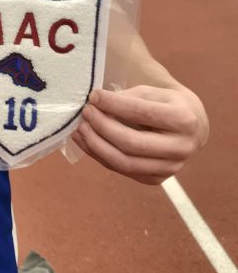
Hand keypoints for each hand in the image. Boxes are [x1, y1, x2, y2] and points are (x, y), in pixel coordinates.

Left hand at [72, 85, 207, 184]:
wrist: (192, 129)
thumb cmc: (167, 105)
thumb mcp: (153, 93)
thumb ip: (127, 98)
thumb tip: (96, 104)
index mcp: (183, 120)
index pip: (142, 113)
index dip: (114, 105)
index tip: (93, 96)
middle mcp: (180, 148)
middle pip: (131, 143)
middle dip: (102, 127)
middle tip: (85, 113)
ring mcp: (169, 168)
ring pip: (124, 162)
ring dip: (96, 145)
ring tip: (79, 129)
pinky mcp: (156, 179)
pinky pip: (122, 170)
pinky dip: (99, 155)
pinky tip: (86, 141)